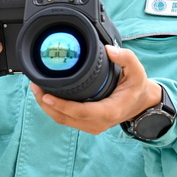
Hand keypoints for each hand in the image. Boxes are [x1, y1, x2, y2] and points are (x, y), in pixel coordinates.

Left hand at [29, 44, 163, 134]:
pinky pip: (66, 119)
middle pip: (66, 118)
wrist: (141, 104)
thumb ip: (126, 58)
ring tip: (36, 89)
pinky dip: (53, 109)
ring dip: (47, 107)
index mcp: (109, 111)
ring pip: (63, 120)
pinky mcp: (87, 124)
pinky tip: (45, 95)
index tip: (46, 95)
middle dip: (47, 104)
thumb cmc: (136, 87)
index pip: (81, 112)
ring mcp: (92, 126)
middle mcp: (99, 122)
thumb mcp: (137, 71)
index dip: (62, 105)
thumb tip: (109, 50)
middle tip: (34, 86)